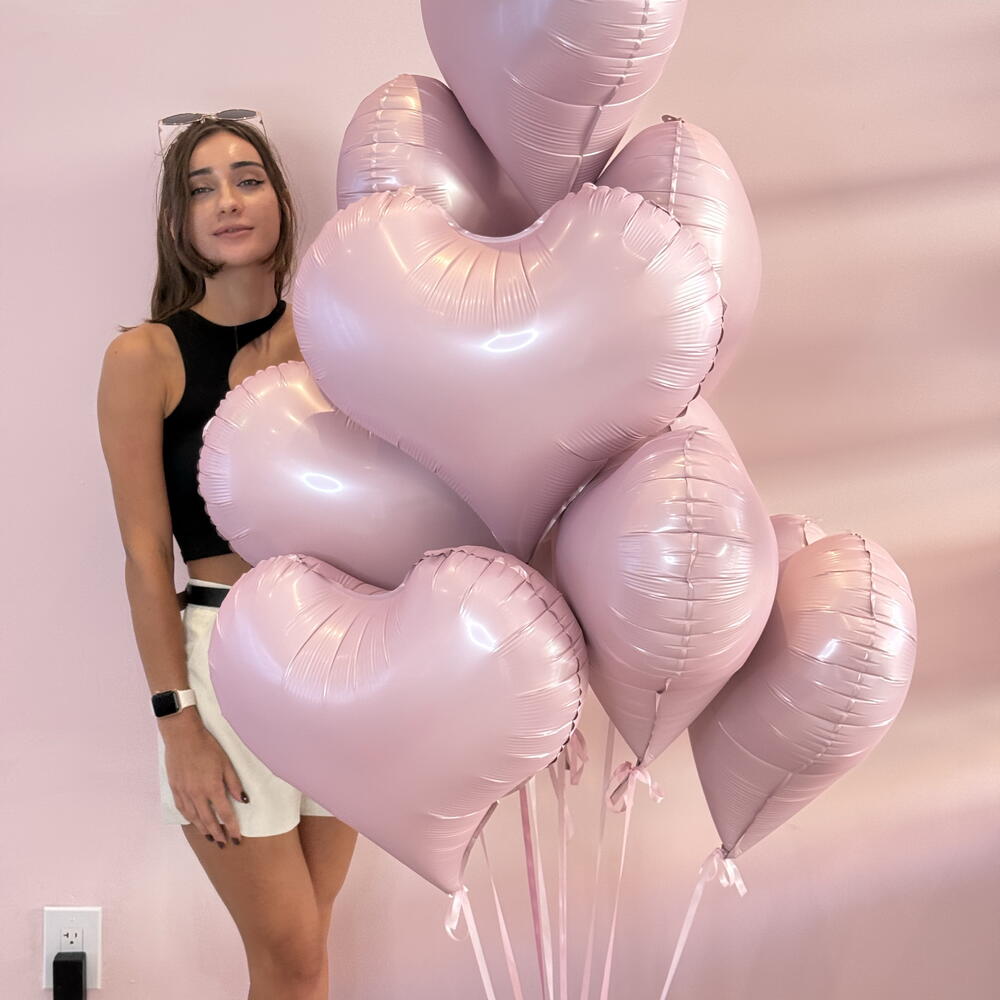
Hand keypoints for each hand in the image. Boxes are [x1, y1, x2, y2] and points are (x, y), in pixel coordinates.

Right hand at [163, 720, 246, 845]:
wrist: (183, 736)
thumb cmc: (207, 746)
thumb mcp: (226, 762)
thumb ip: (234, 783)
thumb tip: (243, 800)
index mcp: (212, 787)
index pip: (225, 814)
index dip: (232, 827)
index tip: (237, 838)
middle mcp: (197, 794)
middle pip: (209, 820)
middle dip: (218, 834)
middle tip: (224, 843)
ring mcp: (184, 792)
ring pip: (194, 818)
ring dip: (203, 829)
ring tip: (210, 837)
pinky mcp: (175, 788)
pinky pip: (183, 809)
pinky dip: (190, 819)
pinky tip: (194, 822)